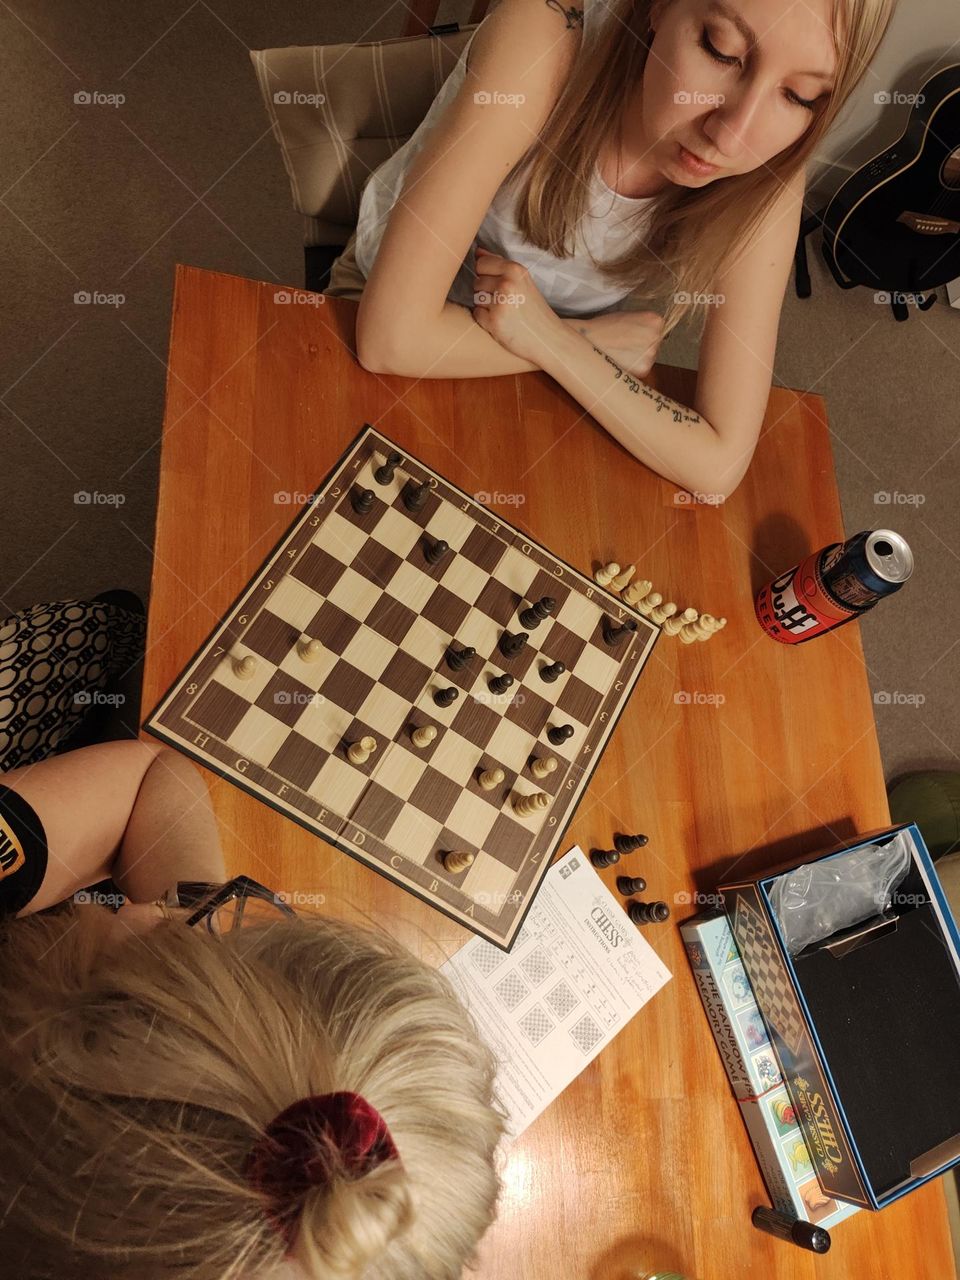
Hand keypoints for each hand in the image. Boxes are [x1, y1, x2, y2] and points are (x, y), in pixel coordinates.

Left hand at [470, 245, 564, 364]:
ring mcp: (500, 303)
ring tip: (504, 312)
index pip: (481, 263)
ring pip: (476, 297)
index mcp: (515, 269)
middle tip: (505, 302)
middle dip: (486, 291)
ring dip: (485, 306)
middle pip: (477, 281)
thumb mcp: (523, 281)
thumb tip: (478, 250)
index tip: (499, 284)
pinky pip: (476, 314)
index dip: (486, 274)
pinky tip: (501, 322)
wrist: (549, 338)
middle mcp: (507, 283)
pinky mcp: (494, 321)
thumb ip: (500, 265)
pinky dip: (485, 320)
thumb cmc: (534, 310)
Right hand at [565, 309, 664, 378]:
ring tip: (620, 352)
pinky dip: (632, 367)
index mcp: (656, 320)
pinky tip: (620, 360)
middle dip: (643, 346)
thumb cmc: (604, 327)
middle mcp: (657, 336)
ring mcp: (651, 353)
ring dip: (638, 357)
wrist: (587, 340)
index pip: (659, 329)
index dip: (644, 333)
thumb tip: (654, 333)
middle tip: (624, 344)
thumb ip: (644, 323)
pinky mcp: (644, 369)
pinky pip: (642, 369)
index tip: (631, 334)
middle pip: (656, 344)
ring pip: (649, 357)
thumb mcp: (628, 315)